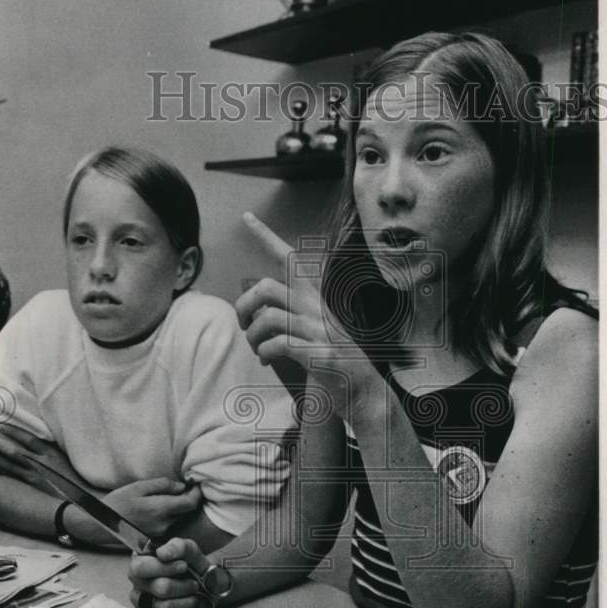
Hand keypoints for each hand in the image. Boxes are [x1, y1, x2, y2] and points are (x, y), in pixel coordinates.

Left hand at [0, 422, 82, 491]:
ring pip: (9, 463)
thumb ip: (52, 450)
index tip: (1, 425)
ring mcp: (35, 477)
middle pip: (14, 450)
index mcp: (52, 454)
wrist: (84, 501)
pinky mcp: (31, 487)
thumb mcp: (66, 459)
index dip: (13, 431)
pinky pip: (11, 475)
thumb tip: (36, 442)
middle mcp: (41, 464)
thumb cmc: (76, 479)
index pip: (28, 439)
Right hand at [104, 478, 201, 538]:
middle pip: (187, 511)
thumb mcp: (139, 487)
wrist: (101, 524)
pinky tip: (162, 506)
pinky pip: (170, 523)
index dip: (197, 493)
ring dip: (180, 506)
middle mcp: (164, 524)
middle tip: (186, 486)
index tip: (197, 483)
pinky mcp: (155, 537)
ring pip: (179, 518)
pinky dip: (171, 514)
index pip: (190, 503)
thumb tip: (182, 487)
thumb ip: (163, 485)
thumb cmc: (118, 501)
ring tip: (172, 495)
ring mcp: (160, 533)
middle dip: (189, 498)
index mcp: (160, 509)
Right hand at [128, 537, 214, 607]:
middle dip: (183, 586)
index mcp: (140, 561)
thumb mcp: (188, 549)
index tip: (184, 566)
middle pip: (159, 588)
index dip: (165, 568)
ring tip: (193, 597)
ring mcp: (141, 603)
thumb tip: (162, 554)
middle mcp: (136, 582)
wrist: (204, 586)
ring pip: (163, 607)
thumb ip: (177, 547)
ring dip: (186, 602)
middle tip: (193, 584)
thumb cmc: (191, 565)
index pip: (141, 567)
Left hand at [235, 212, 377, 415]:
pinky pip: (278, 344)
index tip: (247, 217)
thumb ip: (291, 318)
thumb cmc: (333, 361)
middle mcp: (316, 309)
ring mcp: (318, 330)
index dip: (266, 237)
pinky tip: (267, 359)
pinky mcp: (317, 352)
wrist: (363, 390)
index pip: (291, 258)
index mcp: (314, 299)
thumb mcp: (314, 330)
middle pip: (267, 287)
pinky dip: (265, 352)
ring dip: (253, 335)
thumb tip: (255, 318)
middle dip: (244, 304)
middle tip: (243, 323)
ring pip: (268, 317)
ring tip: (257, 348)